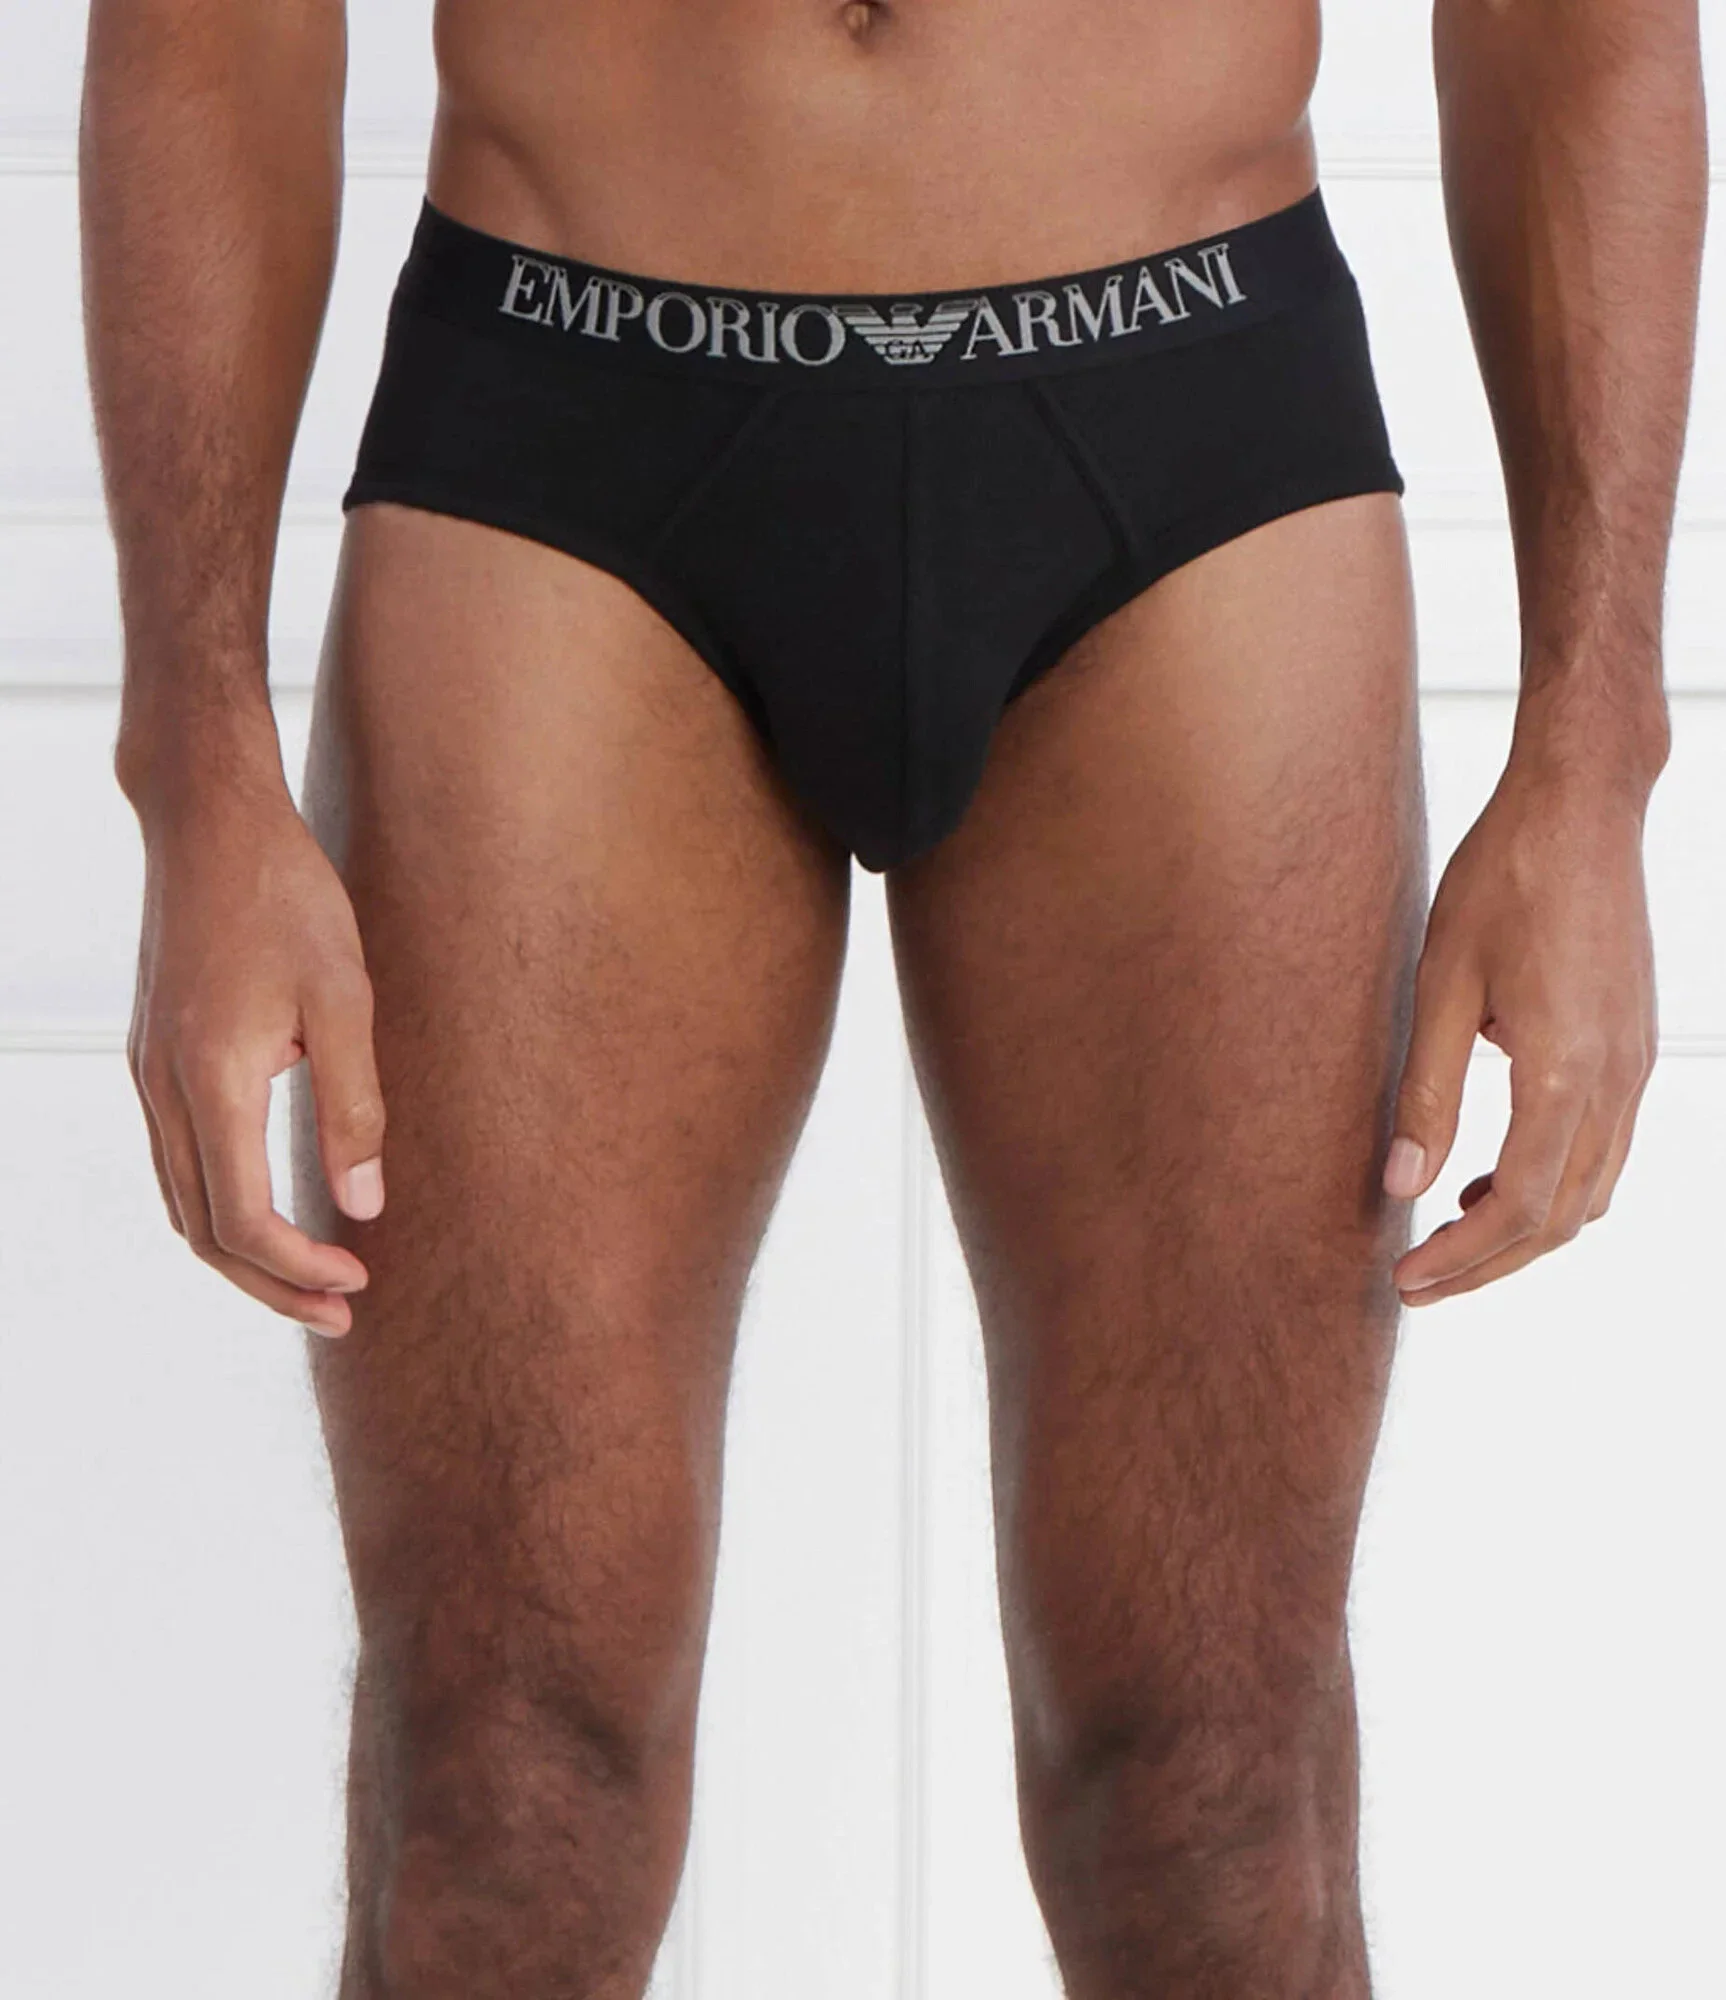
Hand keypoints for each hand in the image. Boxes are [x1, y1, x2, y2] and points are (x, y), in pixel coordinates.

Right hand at [127, 765, 384, 1335]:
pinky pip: (177, 1162)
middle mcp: (163, 1088)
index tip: (361, 1281)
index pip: (241, 1221)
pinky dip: (219, 1207)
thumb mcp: (347, 999)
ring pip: (182, 1203)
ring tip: (312, 1277)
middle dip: (271, 1284)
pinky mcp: (152, 1056)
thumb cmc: (288, 897)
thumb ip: (355, 1108)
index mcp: (211, 1080)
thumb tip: (366, 1207)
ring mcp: (147, 1073)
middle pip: (202, 1232)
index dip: (299, 1267)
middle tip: (341, 1312)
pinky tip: (270, 1210)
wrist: (209, 822)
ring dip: (243, 1254)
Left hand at [1384, 758, 1655, 1306]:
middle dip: (1489, 1263)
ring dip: (1523, 1229)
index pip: (1521, 1208)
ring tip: (1446, 1235)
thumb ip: (1426, 1093)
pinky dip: (1551, 1185)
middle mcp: (1615, 1080)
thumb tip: (1402, 1186)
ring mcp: (1635, 1066)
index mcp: (1565, 1070)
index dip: (1463, 1259)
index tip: (1407, 1280)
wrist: (1580, 808)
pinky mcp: (1634, 1048)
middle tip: (1417, 1282)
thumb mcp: (1441, 984)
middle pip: (1562, 1218)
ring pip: (1590, 1191)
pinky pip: (1602, 1149)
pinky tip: (1490, 1175)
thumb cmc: (1504, 879)